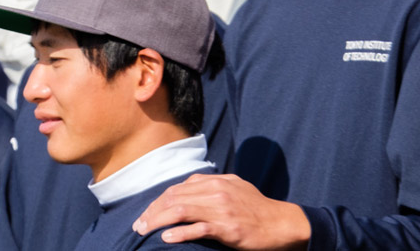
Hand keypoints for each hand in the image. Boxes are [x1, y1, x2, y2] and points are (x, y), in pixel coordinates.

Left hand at [132, 173, 310, 249]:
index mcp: (216, 181)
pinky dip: (180, 233)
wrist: (281, 223)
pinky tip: (167, 238)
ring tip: (145, 231)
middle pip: (175, 197)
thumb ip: (212, 185)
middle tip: (139, 225)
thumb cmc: (257, 208)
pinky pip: (199, 228)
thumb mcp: (234, 187)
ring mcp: (221, 208)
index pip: (178, 188)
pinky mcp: (228, 227)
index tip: (146, 214)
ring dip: (158, 221)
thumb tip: (190, 187)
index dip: (158, 201)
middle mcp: (216, 190)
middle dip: (153, 211)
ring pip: (181, 210)